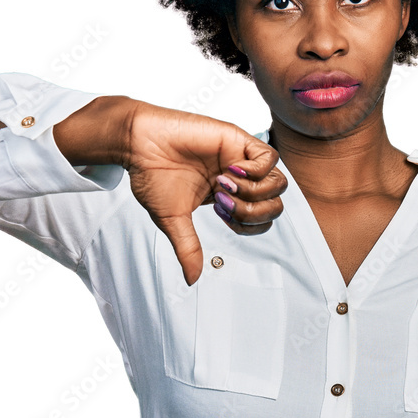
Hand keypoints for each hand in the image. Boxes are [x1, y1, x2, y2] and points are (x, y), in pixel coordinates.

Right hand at [124, 100, 286, 285]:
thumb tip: (193, 279)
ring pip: (278, 183)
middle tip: (223, 202)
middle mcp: (239, 178)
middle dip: (252, 212)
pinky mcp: (238, 139)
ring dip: (253, 191)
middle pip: (275, 204)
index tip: (218, 214)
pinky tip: (231, 170)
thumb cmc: (152, 175)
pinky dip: (255, 171)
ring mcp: (241, 158)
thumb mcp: (173, 220)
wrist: (139, 145)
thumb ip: (188, 248)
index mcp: (227, 196)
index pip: (260, 219)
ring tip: (224, 184)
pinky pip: (269, 158)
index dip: (246, 224)